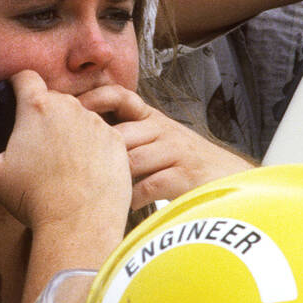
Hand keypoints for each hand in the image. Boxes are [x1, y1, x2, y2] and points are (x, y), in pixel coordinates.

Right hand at [0, 70, 131, 234]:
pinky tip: (84, 170)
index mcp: (36, 107)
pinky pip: (104, 134)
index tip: (14, 99)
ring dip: (71, 129)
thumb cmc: (33, 200)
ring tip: (61, 161)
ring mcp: (97, 122)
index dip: (17, 86)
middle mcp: (70, 106)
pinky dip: (94, 146)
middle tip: (35, 145)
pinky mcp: (118, 140)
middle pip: (53, 98)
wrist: (80, 223)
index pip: (25, 77)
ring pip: (81, 115)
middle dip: (43, 114)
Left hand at [77, 84, 253, 207]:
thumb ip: (130, 136)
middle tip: (77, 167)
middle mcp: (164, 130)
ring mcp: (175, 152)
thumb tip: (85, 138)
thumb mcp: (160, 139)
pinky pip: (148, 186)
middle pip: (120, 135)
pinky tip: (126, 206)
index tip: (73, 110)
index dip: (95, 99)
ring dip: (115, 179)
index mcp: (154, 118)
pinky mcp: (184, 175)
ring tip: (101, 191)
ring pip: (132, 161)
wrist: (229, 178)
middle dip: (98, 152)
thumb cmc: (186, 163)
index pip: (121, 96)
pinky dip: (133, 198)